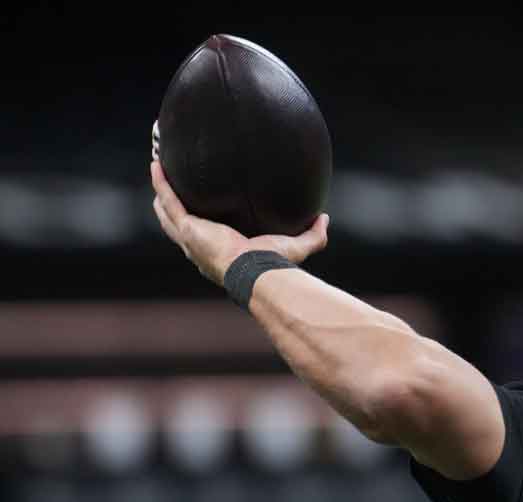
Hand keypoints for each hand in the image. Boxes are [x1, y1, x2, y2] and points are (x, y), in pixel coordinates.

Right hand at [150, 160, 328, 285]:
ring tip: (158, 171)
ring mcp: (191, 238)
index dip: (201, 223)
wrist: (257, 273)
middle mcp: (200, 248)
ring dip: (162, 192)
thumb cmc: (274, 266)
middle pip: (179, 224)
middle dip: (173, 205)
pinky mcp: (188, 227)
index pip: (207, 237)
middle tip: (171, 186)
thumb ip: (313, 235)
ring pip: (168, 212)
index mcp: (221, 254)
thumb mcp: (297, 247)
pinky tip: (157, 165)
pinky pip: (169, 200)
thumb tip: (323, 218)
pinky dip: (162, 183)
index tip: (204, 207)